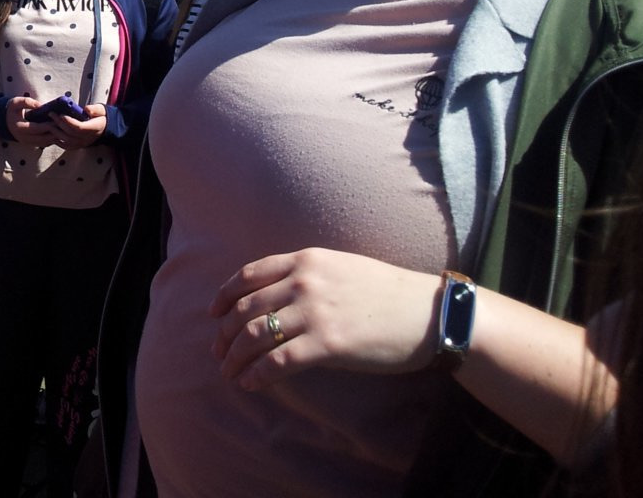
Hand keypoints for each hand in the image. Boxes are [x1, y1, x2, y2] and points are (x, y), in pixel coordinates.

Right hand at [4, 97, 57, 144]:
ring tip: (62, 128)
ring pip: (45, 143)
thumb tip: (41, 106)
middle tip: (64, 125)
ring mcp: (27, 143)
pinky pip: (44, 144)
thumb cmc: (11, 110)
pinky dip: (51, 139)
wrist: (4, 121)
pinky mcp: (31, 144)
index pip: (37, 129)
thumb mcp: (16, 102)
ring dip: (54, 137)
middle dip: (54, 132)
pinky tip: (56, 131)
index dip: (48, 125)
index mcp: (19, 128)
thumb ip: (28, 102)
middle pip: (43, 139)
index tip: (57, 120)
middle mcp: (23, 138)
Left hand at [51, 103, 108, 148]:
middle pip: (70, 133)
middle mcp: (88, 138)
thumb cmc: (101, 116)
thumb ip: (95, 109)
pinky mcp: (78, 146)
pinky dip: (58, 141)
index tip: (61, 114)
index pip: (79, 127)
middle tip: (51, 114)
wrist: (105, 128)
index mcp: (94, 128)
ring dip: (56, 132)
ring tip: (49, 122)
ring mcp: (82, 143)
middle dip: (59, 123)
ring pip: (67, 140)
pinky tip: (52, 134)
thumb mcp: (101, 110)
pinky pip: (67, 146)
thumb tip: (87, 109)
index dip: (69, 122)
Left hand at [209, 247, 444, 389]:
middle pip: (247, 307)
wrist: (429, 312)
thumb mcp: (341, 267)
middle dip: (225, 332)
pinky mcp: (328, 344)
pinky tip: (249, 383)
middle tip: (218, 350)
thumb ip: (307, 275)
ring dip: (235, 356)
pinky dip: (256, 374)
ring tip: (228, 371)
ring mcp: (315, 312)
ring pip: (255, 335)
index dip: (225, 295)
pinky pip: (278, 361)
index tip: (213, 313)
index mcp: (306, 259)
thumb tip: (275, 297)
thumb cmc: (388, 293)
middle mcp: (304, 281)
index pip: (250, 274)